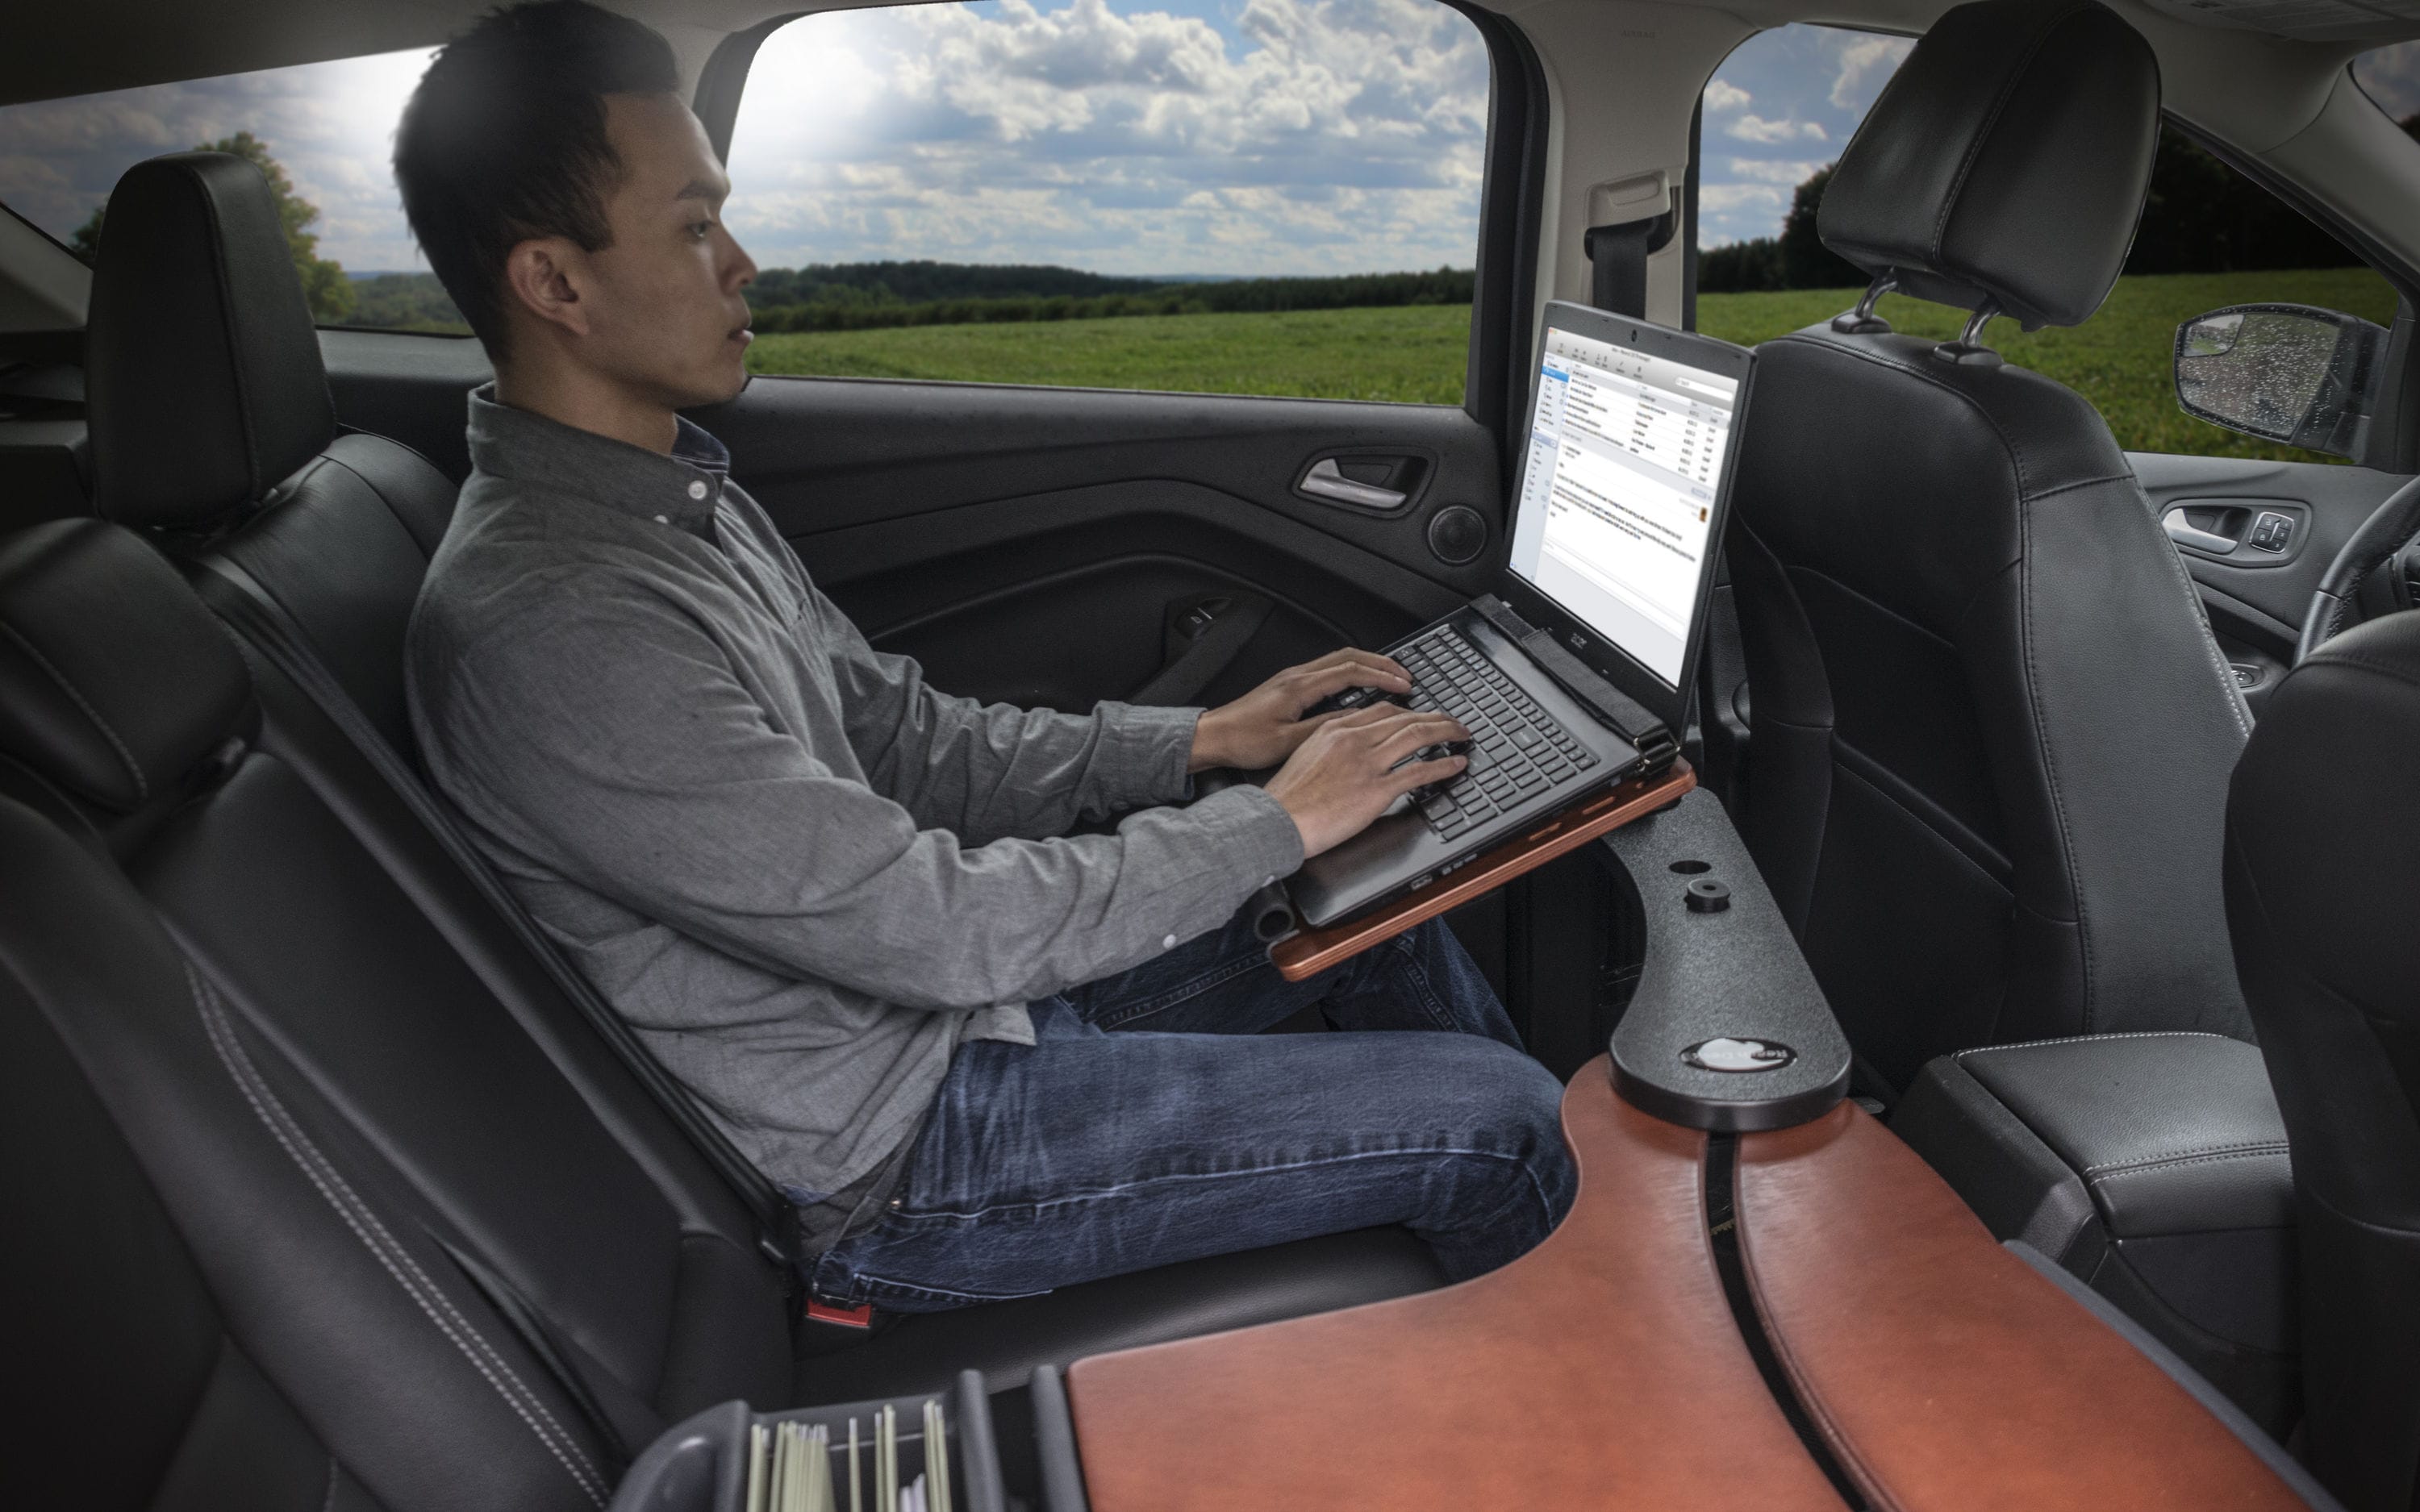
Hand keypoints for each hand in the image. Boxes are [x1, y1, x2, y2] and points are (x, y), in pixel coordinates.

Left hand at [1188, 648, 1412, 772]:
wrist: (1213, 737)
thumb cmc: (1244, 741)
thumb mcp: (1290, 741)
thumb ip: (1325, 727)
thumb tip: (1357, 718)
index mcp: (1300, 687)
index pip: (1352, 671)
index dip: (1383, 676)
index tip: (1404, 685)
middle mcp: (1297, 676)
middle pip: (1349, 656)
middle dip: (1381, 663)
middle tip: (1405, 674)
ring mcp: (1292, 678)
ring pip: (1338, 659)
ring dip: (1366, 664)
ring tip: (1388, 676)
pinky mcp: (1287, 685)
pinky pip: (1327, 669)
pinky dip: (1350, 671)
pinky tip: (1358, 684)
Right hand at [1263, 705, 1470, 858]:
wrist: (1277, 820)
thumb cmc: (1287, 796)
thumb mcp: (1304, 754)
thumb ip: (1330, 744)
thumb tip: (1348, 747)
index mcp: (1335, 728)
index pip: (1382, 711)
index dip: (1408, 711)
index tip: (1420, 716)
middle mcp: (1354, 739)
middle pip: (1405, 718)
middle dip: (1435, 717)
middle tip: (1452, 721)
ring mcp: (1367, 763)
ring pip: (1417, 736)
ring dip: (1446, 732)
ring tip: (1461, 734)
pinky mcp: (1376, 790)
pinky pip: (1418, 772)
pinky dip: (1443, 766)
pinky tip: (1456, 764)